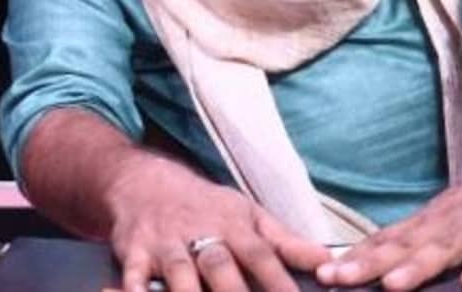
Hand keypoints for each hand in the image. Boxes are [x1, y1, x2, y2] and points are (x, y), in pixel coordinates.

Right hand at [107, 160, 329, 291]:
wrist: (143, 180)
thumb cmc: (203, 205)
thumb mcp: (246, 214)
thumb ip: (285, 242)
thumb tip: (328, 261)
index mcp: (232, 225)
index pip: (260, 255)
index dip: (278, 282)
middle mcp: (199, 233)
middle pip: (219, 267)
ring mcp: (165, 243)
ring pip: (179, 273)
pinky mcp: (133, 252)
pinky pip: (133, 274)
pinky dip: (135, 289)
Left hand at [316, 161, 461, 289]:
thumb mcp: (434, 223)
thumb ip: (404, 244)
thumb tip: (360, 263)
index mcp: (422, 225)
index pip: (381, 242)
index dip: (352, 259)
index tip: (323, 274)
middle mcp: (441, 227)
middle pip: (401, 248)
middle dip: (368, 265)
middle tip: (337, 279)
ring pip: (442, 252)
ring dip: (416, 268)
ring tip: (391, 285)